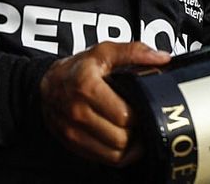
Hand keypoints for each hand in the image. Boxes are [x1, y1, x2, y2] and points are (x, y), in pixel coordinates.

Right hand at [39, 41, 170, 165]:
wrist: (48, 83)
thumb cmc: (78, 68)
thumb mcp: (105, 51)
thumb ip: (135, 52)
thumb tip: (161, 57)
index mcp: (87, 87)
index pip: (124, 115)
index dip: (142, 113)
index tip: (148, 107)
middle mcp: (77, 112)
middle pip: (120, 137)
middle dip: (138, 131)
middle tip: (145, 120)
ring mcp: (73, 131)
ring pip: (113, 153)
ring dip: (131, 146)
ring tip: (138, 131)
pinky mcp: (72, 144)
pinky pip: (103, 158)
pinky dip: (119, 154)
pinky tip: (126, 141)